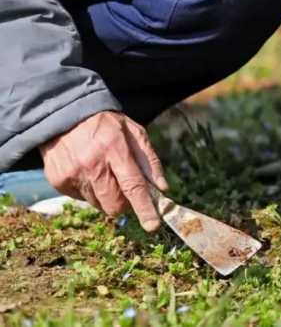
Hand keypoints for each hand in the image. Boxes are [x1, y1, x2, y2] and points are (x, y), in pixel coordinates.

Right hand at [39, 111, 168, 231]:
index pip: (133, 186)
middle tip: (124, 186)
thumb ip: (149, 160)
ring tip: (102, 172)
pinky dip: (89, 190)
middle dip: (124, 202)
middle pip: (114, 204)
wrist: (64, 115)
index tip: (153, 225)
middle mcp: (91, 163)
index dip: (144, 208)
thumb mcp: (134, 132)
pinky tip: (87, 171)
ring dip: (105, 195)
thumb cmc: (106, 125)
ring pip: (98, 204)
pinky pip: (81, 198)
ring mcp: (72, 173)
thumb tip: (162, 188)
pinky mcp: (58, 180)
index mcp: (114, 149)